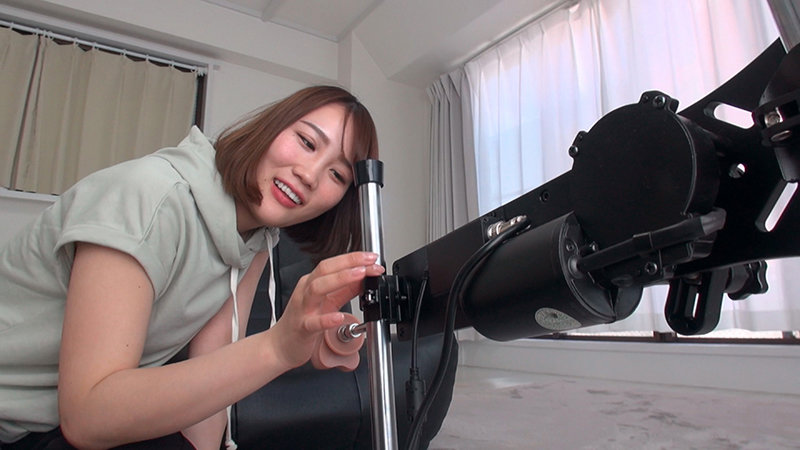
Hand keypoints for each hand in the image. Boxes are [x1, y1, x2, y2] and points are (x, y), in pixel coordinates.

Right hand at [268, 251, 383, 368]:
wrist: (280, 345)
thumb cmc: (301, 321)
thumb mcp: (326, 301)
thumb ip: (345, 290)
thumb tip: (365, 278)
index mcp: (311, 282)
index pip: (333, 264)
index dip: (353, 258)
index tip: (371, 257)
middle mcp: (306, 292)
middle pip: (324, 269)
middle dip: (349, 262)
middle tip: (369, 261)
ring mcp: (303, 309)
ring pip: (317, 288)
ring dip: (340, 279)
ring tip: (359, 275)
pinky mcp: (302, 328)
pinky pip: (313, 322)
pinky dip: (327, 319)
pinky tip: (339, 316)